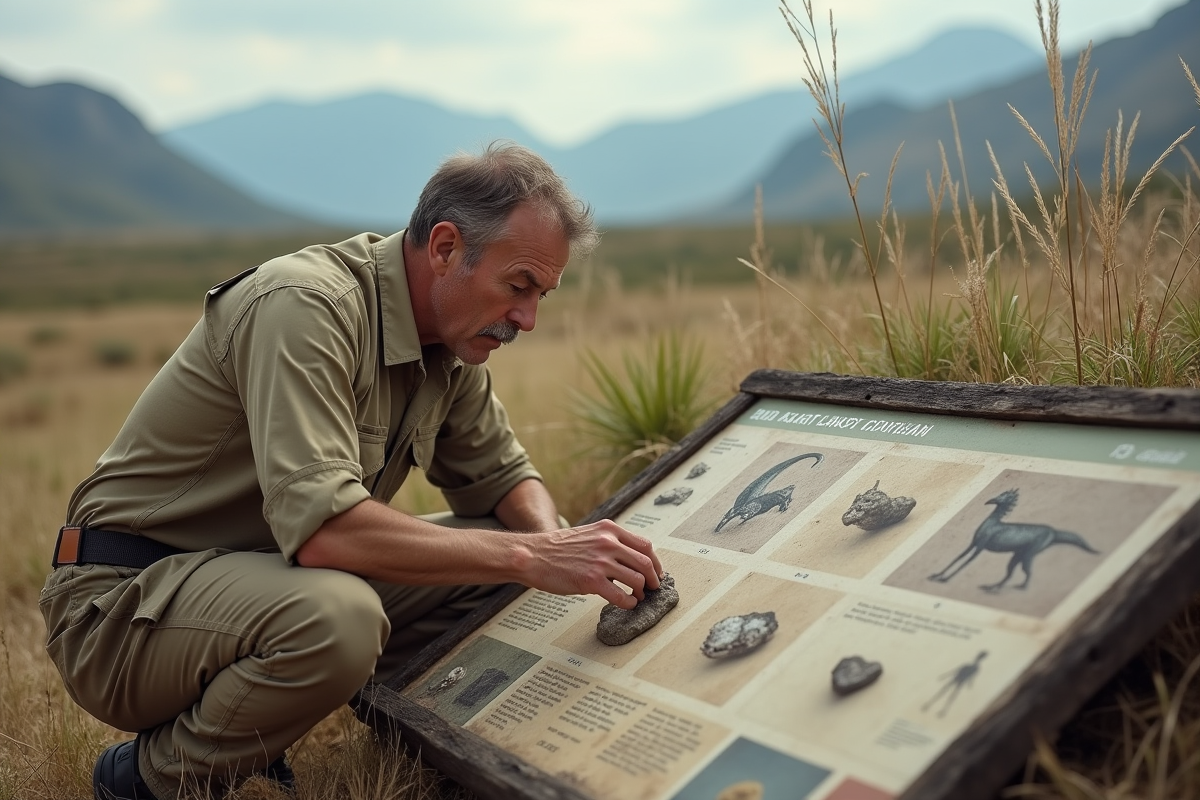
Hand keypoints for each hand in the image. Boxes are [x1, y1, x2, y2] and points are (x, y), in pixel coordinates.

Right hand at [520, 520, 662, 608]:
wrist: (533, 555)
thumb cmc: (557, 548)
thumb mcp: (589, 533)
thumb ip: (610, 541)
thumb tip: (632, 557)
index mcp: (609, 529)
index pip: (645, 545)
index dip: (655, 562)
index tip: (655, 572)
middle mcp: (608, 543)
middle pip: (645, 563)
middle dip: (653, 579)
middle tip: (653, 587)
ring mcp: (600, 562)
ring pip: (637, 580)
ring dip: (642, 592)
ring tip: (638, 596)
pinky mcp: (592, 581)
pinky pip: (621, 596)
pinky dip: (629, 602)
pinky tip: (627, 603)